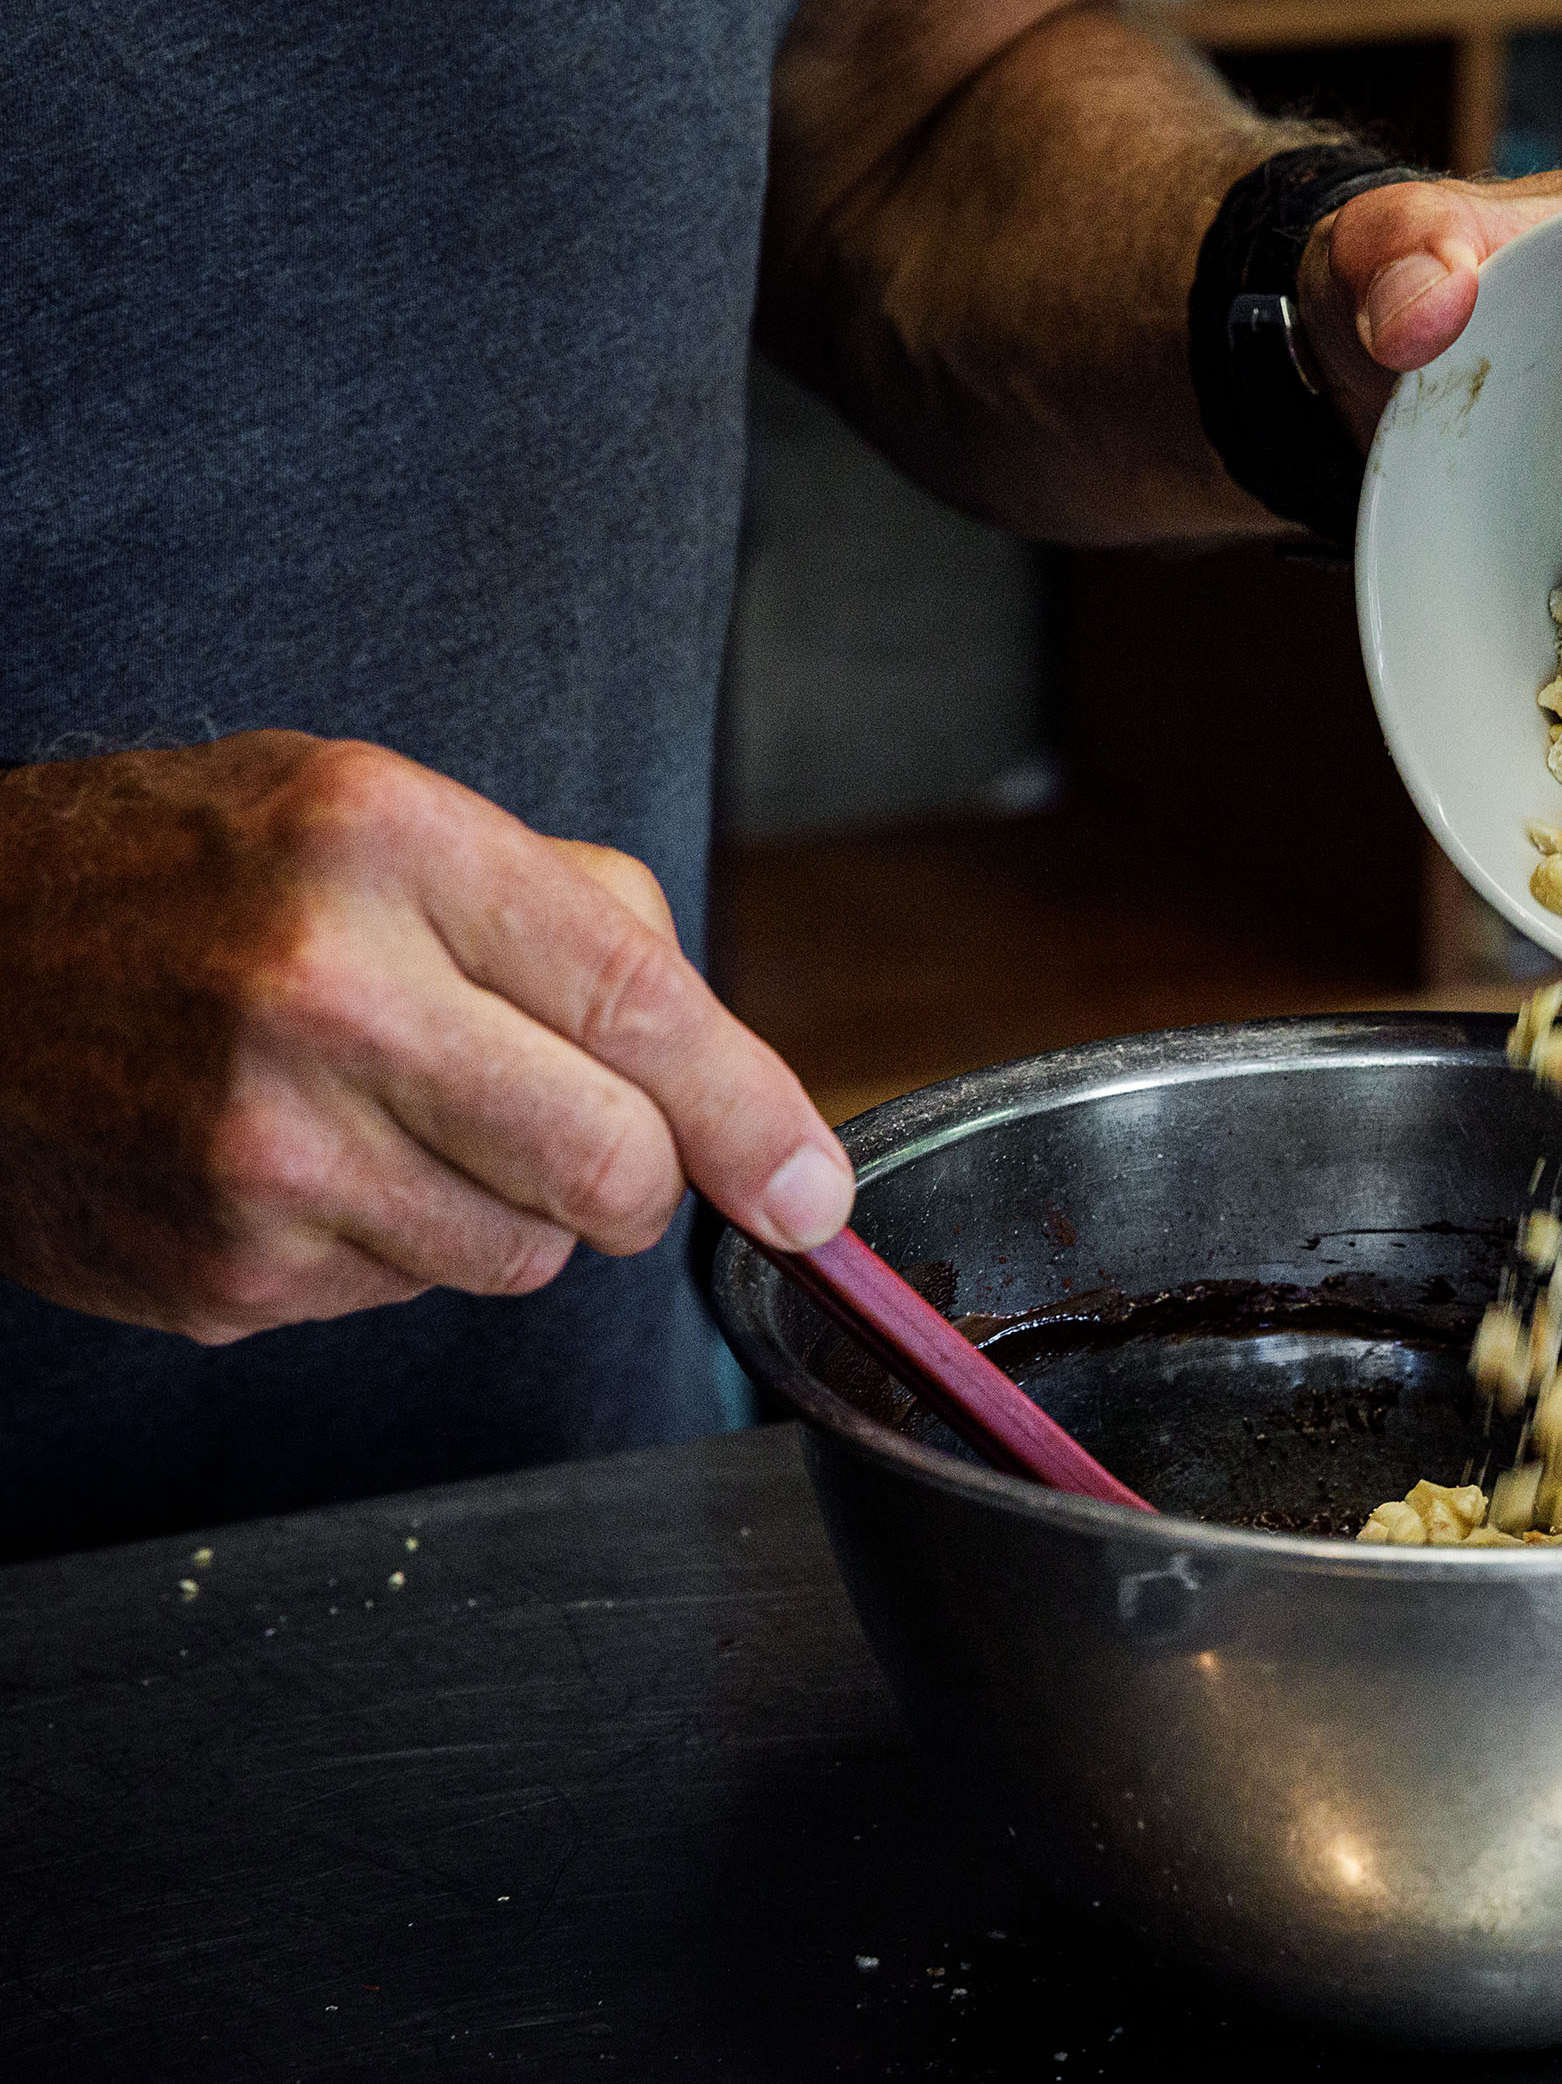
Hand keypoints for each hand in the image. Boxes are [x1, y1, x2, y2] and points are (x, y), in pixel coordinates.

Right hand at [0, 733, 853, 1344]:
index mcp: (387, 847)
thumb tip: (744, 1094)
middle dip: (640, 1173)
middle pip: (614, 1170)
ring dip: (508, 1208)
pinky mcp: (224, 1273)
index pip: (641, 1007)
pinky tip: (305, 1159)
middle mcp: (325, 997)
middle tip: (584, 1129)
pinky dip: (395, 1243)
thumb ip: (585, 922)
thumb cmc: (198, 878)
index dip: (756, 1118)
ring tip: (395, 1113)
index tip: (813, 1191)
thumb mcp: (389, 814)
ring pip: (526, 1257)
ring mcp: (264, 1152)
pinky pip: (409, 1296)